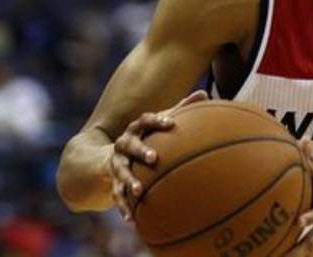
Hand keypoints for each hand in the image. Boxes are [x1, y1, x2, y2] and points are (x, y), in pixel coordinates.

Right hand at [108, 90, 207, 220]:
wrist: (107, 156)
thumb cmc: (145, 137)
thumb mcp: (159, 124)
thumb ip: (180, 109)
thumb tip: (205, 93)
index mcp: (137, 128)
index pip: (145, 121)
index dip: (158, 121)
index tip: (171, 124)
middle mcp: (124, 144)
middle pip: (130, 145)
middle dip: (141, 150)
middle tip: (154, 158)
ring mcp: (116, 164)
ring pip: (121, 172)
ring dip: (129, 181)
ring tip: (139, 192)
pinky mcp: (113, 182)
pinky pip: (117, 195)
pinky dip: (124, 206)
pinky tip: (131, 219)